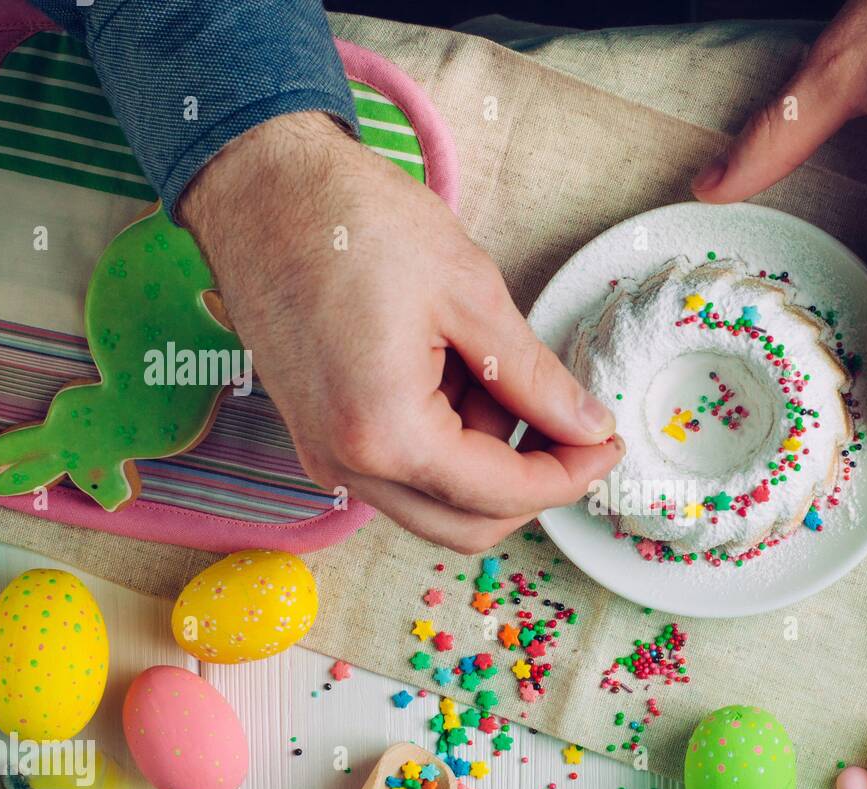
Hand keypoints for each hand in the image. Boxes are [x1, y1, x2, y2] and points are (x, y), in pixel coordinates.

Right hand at [181, 112, 621, 550]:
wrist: (257, 185)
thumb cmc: (351, 221)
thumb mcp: (469, 293)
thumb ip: (535, 377)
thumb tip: (586, 424)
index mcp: (385, 434)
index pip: (501, 494)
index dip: (569, 475)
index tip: (608, 443)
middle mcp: (346, 464)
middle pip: (466, 526)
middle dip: (532, 482)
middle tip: (573, 426)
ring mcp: (326, 454)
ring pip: (435, 503)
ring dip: (488, 461)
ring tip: (500, 372)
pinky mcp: (320, 434)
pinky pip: (402, 471)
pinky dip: (449, 444)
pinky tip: (462, 376)